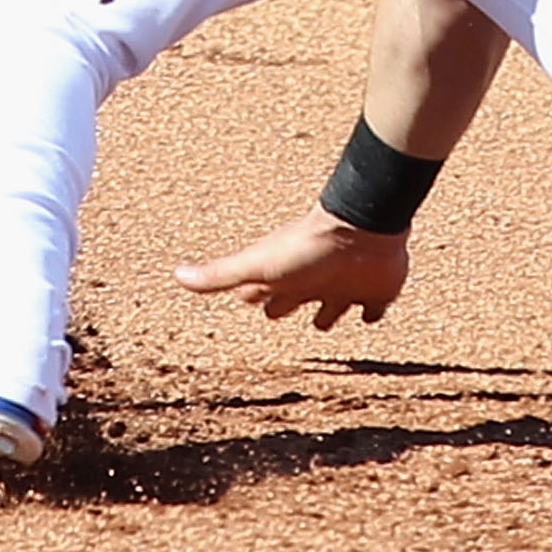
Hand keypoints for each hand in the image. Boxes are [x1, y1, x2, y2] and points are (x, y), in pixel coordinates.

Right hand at [174, 208, 410, 329]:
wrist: (362, 230)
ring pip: (334, 304)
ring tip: (324, 321)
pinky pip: (374, 306)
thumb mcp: (258, 265)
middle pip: (294, 297)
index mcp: (285, 278)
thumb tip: (175, 275)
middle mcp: (314, 281)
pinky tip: (373, 314)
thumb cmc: (308, 248)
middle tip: (275, 312)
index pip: (261, 291)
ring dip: (331, 312)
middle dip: (285, 304)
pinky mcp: (376, 290)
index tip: (244, 297)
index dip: (252, 295)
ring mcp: (345, 285)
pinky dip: (373, 311)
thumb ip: (220, 275)